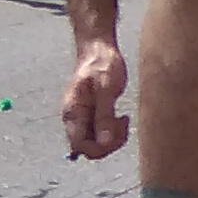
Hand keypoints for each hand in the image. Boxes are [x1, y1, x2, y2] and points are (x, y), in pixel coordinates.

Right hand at [63, 40, 131, 159]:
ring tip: (124, 120)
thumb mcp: (106, 89)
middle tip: (122, 124)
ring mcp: (84, 118)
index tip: (115, 134)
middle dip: (108, 143)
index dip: (98, 147)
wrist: (99, 49)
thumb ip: (104, 116)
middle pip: (88, 148)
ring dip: (112, 138)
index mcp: (73, 113)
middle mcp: (75, 119)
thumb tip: (104, 142)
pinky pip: (101, 133)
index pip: (79, 146)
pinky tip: (122, 118)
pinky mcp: (93, 115)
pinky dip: (113, 131)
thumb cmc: (102, 64)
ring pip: (96, 142)